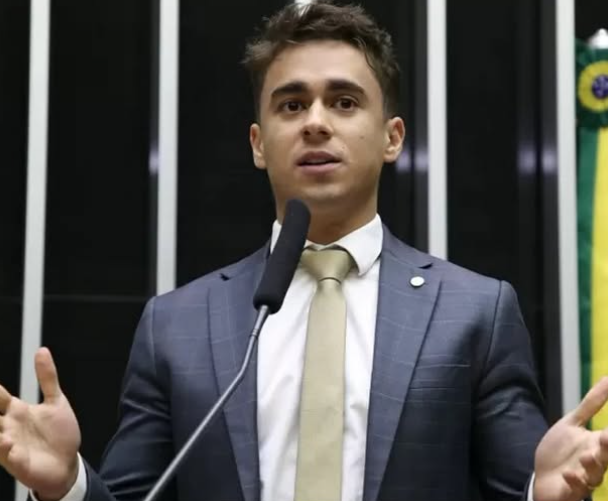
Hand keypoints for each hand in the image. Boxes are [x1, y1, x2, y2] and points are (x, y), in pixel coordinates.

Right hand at [0, 347, 80, 500]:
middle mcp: (8, 426)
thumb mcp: (56, 401)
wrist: (67, 463)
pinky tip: (8, 442)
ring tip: (0, 425)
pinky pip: (7, 456)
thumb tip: (42, 350)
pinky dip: (5, 449)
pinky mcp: (18, 462)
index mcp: (16, 411)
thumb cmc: (58, 434)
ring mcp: (11, 444)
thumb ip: (47, 377)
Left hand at [534, 377, 607, 500]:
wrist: (544, 477)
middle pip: (606, 455)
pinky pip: (575, 488)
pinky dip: (574, 482)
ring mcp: (584, 477)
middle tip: (607, 436)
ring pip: (594, 474)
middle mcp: (596, 462)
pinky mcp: (571, 490)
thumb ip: (592, 404)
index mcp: (598, 444)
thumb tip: (607, 378)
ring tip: (588, 456)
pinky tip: (568, 474)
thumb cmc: (562, 450)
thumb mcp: (572, 423)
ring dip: (592, 466)